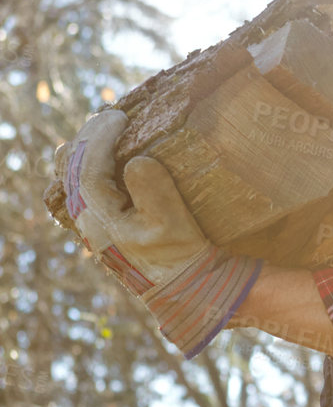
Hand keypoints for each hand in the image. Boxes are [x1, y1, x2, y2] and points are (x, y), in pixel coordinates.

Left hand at [60, 109, 209, 291]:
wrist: (185, 289)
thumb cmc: (182, 256)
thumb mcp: (173, 222)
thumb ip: (153, 189)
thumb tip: (137, 161)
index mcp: (100, 218)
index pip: (88, 167)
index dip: (101, 137)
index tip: (120, 116)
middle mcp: (89, 222)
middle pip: (73, 171)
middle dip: (89, 139)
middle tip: (111, 117)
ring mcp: (94, 226)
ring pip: (73, 180)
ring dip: (85, 153)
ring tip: (99, 132)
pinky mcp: (106, 229)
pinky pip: (85, 191)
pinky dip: (90, 168)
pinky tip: (101, 160)